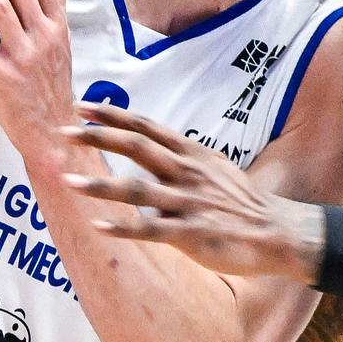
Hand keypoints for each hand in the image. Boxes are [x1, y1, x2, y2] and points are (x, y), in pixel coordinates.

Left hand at [60, 101, 325, 281]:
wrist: (277, 232)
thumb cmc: (242, 201)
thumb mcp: (215, 168)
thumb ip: (182, 157)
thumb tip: (151, 146)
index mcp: (192, 154)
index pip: (146, 127)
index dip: (113, 115)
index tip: (81, 107)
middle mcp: (188, 173)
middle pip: (137, 147)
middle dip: (98, 137)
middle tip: (65, 131)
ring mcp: (189, 203)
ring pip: (138, 189)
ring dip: (101, 184)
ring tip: (69, 180)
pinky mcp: (192, 234)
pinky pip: (152, 230)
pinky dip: (124, 228)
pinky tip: (99, 226)